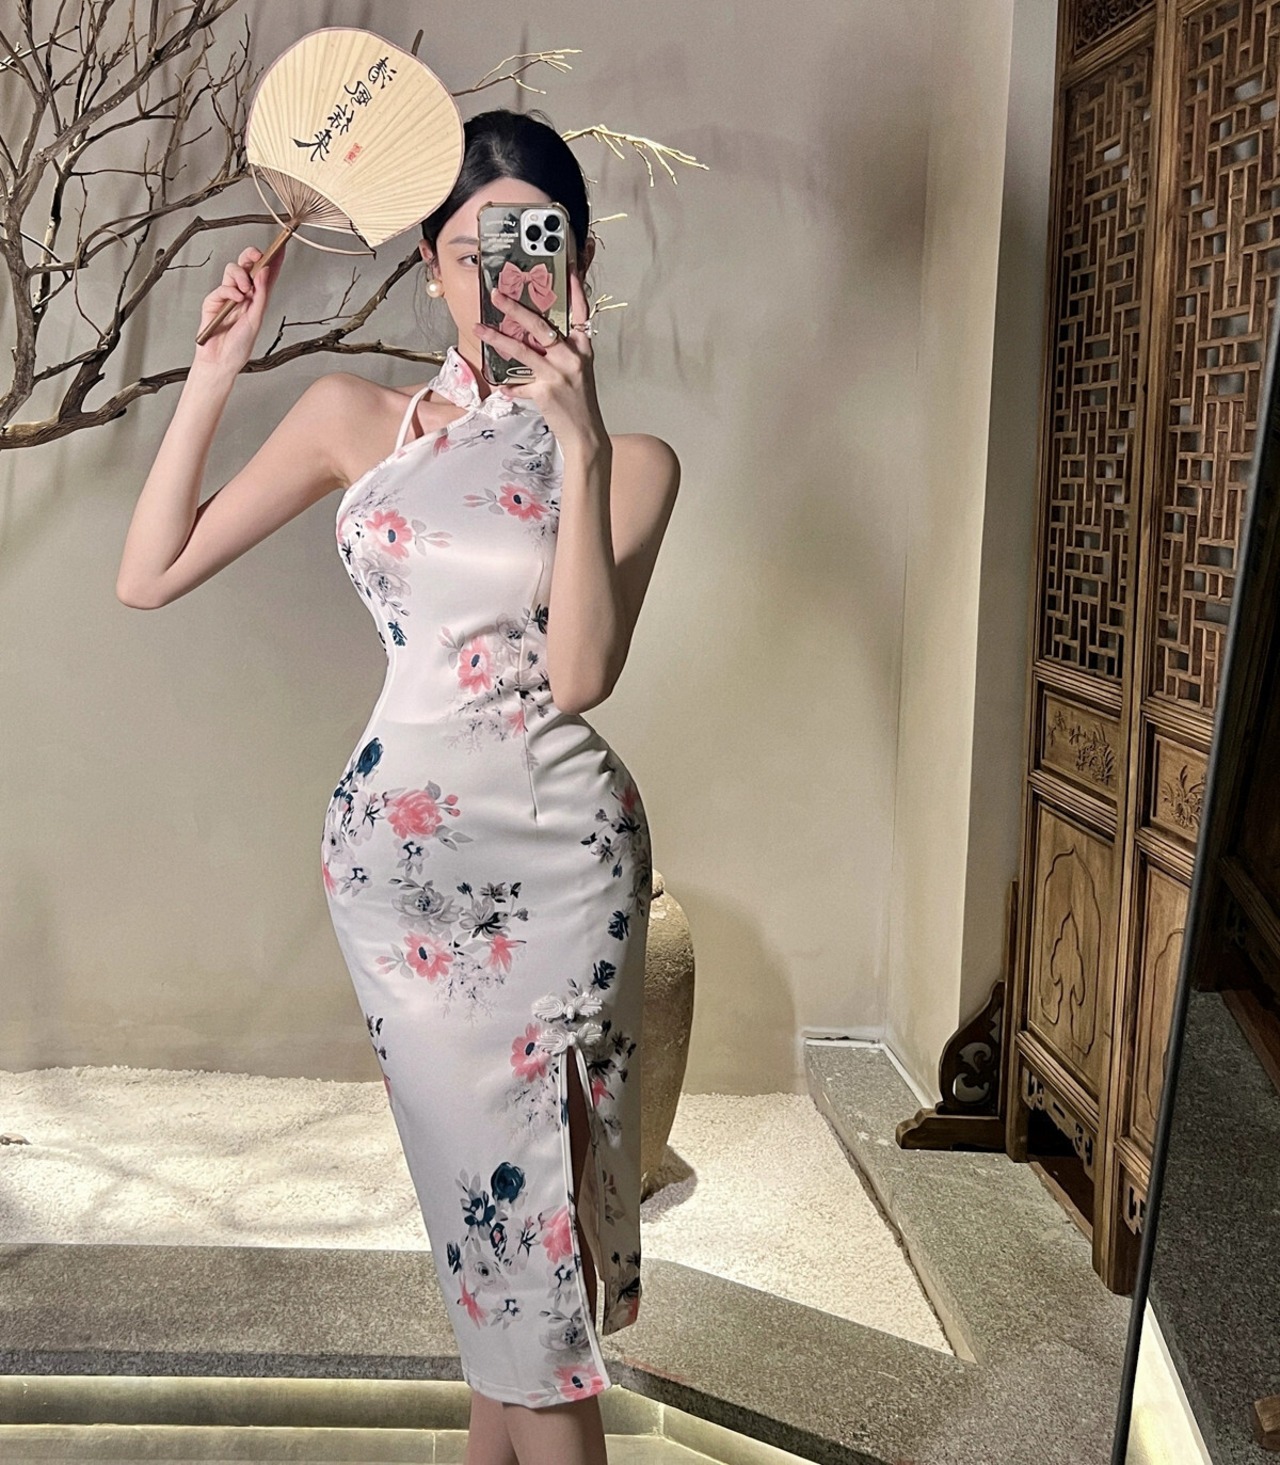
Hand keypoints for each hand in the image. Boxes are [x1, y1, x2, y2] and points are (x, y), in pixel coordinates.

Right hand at [194, 241, 286, 375]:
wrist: (221, 361)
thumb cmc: (239, 346)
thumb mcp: (257, 319)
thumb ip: (261, 295)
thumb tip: (265, 272)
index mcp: (256, 299)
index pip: (266, 275)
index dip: (273, 259)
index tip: (281, 246)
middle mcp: (243, 294)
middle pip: (246, 265)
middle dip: (252, 256)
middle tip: (258, 257)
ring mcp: (227, 297)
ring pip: (233, 270)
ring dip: (241, 276)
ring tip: (244, 291)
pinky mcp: (213, 301)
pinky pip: (222, 287)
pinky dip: (230, 291)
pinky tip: (236, 299)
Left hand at [475, 271, 605, 453]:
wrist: (585, 432)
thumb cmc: (579, 400)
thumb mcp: (578, 369)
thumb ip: (561, 350)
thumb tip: (537, 335)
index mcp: (582, 347)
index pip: (580, 312)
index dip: (574, 289)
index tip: (566, 267)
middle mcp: (571, 357)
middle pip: (540, 325)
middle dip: (515, 308)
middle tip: (497, 294)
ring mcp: (557, 374)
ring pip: (521, 349)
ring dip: (496, 337)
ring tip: (479, 327)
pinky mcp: (544, 391)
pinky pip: (518, 384)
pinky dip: (507, 385)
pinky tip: (499, 385)